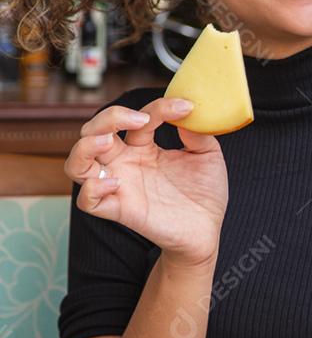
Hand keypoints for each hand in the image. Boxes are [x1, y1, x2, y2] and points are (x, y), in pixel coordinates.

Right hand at [64, 97, 228, 266]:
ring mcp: (119, 185)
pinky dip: (92, 188)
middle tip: (139, 119)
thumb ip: (198, 133)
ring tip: (107, 141)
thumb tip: (188, 112)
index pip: (136, 118)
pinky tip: (116, 182)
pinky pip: (87, 201)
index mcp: (143, 147)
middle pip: (92, 132)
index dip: (158, 107)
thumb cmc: (204, 193)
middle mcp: (125, 163)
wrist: (207, 230)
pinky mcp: (119, 210)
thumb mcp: (208, 155)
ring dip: (85, 147)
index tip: (185, 107)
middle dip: (107, 118)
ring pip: (77, 163)